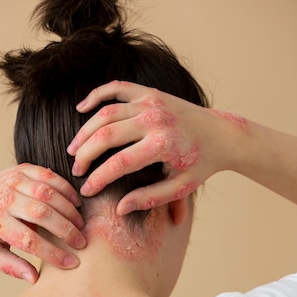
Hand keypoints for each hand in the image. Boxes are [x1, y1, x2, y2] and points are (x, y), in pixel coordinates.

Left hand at [0, 164, 85, 282]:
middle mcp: (3, 199)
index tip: (71, 263)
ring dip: (68, 209)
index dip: (53, 254)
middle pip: (41, 214)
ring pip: (47, 193)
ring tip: (80, 224)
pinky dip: (65, 188)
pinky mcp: (20, 170)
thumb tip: (34, 279)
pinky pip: (48, 176)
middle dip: (66, 230)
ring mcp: (12, 181)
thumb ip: (11, 266)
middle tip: (81, 243)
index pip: (29, 241)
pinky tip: (75, 203)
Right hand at [67, 81, 236, 213]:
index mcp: (162, 145)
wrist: (222, 135)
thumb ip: (150, 198)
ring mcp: (151, 102)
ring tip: (73, 150)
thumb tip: (120, 208)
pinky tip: (81, 108)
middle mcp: (154, 120)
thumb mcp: (180, 188)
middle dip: (85, 155)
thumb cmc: (200, 165)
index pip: (118, 163)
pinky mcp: (150, 93)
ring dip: (85, 131)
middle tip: (75, 171)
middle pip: (106, 135)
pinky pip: (116, 88)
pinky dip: (97, 95)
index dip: (98, 179)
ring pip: (105, 112)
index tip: (86, 191)